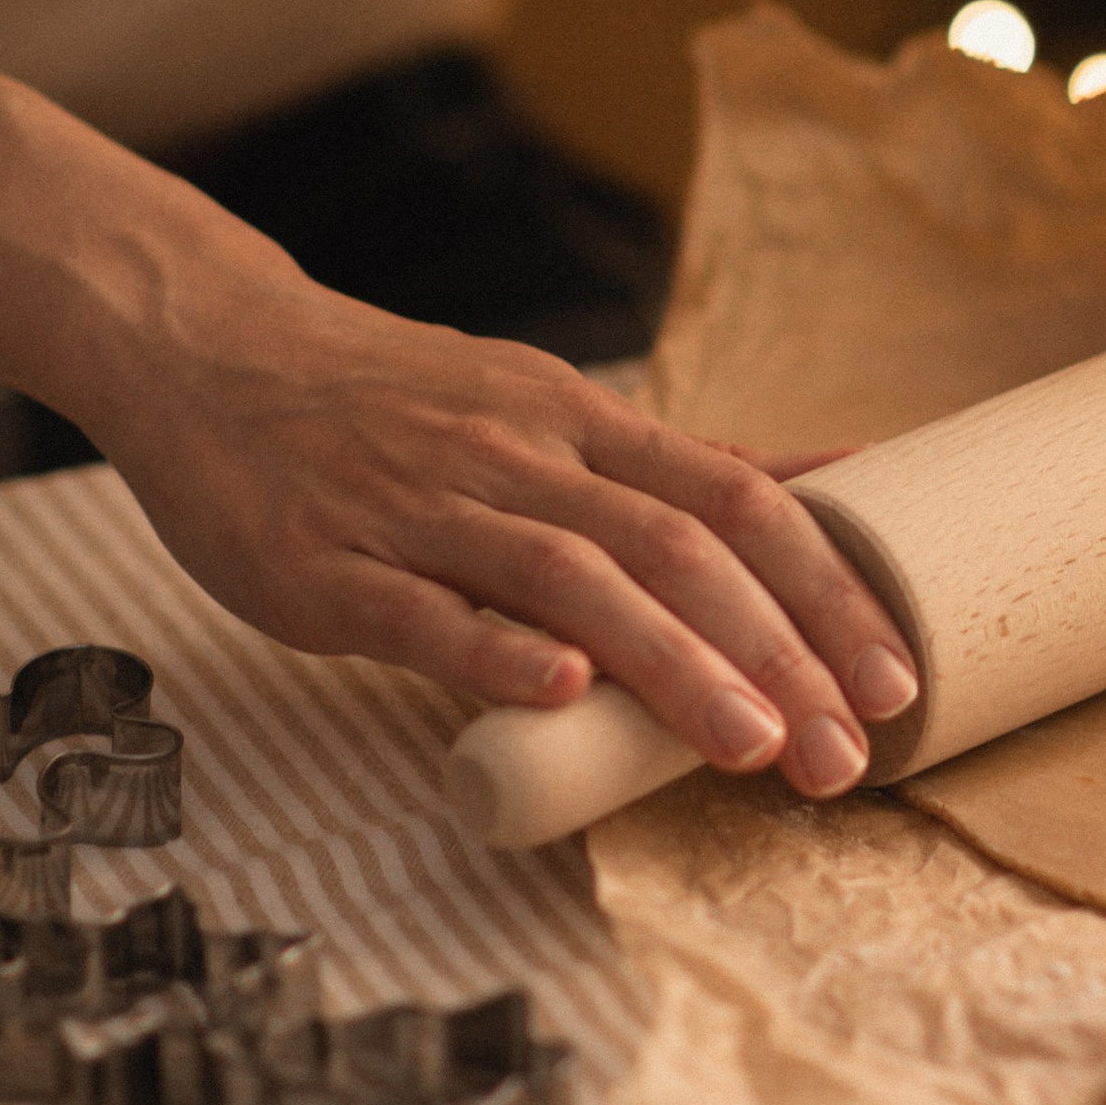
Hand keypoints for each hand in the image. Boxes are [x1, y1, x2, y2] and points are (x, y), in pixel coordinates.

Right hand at [87, 269, 919, 779]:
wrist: (212, 351)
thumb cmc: (399, 402)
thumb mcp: (551, 408)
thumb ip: (682, 461)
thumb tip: (838, 477)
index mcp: (580, 422)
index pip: (735, 501)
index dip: (825, 589)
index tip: (893, 679)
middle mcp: (517, 457)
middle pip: (674, 548)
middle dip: (775, 653)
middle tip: (847, 754)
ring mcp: (420, 507)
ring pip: (569, 578)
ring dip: (670, 663)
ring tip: (749, 746)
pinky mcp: (324, 563)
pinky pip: (418, 608)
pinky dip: (492, 650)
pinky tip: (558, 694)